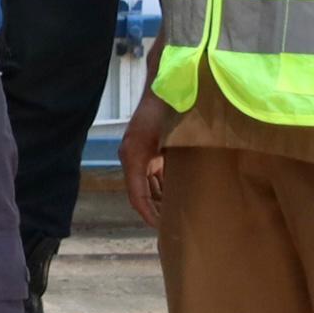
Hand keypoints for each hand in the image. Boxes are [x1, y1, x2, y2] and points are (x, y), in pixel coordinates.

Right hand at [119, 88, 176, 228]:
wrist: (164, 85)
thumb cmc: (165, 110)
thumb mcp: (167, 141)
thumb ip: (166, 167)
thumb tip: (172, 192)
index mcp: (133, 157)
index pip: (136, 195)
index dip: (147, 214)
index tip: (160, 228)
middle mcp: (133, 158)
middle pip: (141, 192)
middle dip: (154, 210)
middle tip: (172, 225)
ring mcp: (140, 153)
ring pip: (148, 184)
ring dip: (160, 198)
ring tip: (177, 213)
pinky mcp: (149, 149)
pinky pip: (153, 173)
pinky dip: (164, 185)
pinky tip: (180, 192)